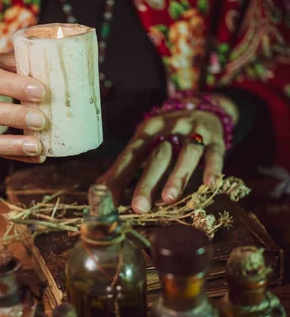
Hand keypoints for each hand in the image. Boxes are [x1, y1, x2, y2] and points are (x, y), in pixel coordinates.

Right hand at [0, 52, 45, 162]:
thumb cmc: (0, 73)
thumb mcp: (8, 63)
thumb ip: (22, 65)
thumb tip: (50, 72)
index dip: (12, 85)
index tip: (40, 91)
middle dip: (8, 115)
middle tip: (40, 120)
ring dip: (7, 143)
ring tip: (36, 146)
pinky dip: (14, 154)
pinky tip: (37, 156)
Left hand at [98, 101, 235, 212]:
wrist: (206, 108)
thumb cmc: (168, 135)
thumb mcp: (146, 144)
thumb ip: (125, 169)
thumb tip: (99, 195)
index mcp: (148, 130)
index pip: (131, 153)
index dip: (119, 176)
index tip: (109, 199)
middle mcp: (170, 128)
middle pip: (157, 156)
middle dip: (147, 182)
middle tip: (139, 207)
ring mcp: (195, 132)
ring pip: (186, 154)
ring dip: (177, 176)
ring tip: (169, 199)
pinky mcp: (216, 140)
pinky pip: (215, 154)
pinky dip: (212, 168)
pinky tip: (208, 184)